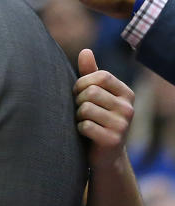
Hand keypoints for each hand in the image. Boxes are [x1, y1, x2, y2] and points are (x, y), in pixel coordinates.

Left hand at [74, 49, 134, 167]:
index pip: (101, 76)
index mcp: (126, 93)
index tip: (77, 92)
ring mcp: (123, 125)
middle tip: (79, 111)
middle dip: (77, 100)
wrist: (104, 154)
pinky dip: (78, 129)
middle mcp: (129, 108)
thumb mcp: (95, 95)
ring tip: (82, 121)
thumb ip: (90, 73)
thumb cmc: (96, 118)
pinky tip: (84, 133)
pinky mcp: (113, 140)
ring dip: (77, 115)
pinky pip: (85, 125)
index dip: (82, 82)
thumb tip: (85, 51)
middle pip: (91, 92)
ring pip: (86, 108)